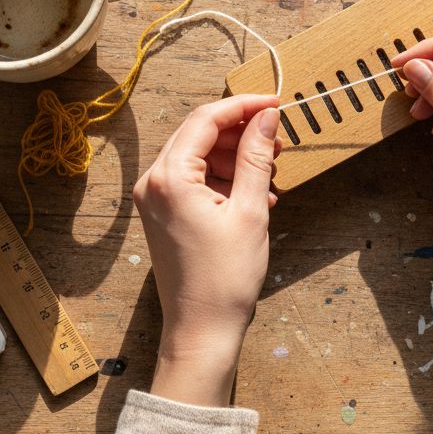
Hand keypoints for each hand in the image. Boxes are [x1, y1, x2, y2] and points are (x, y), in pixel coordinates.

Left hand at [133, 94, 280, 405]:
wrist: (201, 329)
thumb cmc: (224, 278)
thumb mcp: (250, 211)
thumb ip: (257, 157)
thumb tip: (266, 118)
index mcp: (170, 177)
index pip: (206, 119)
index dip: (243, 106)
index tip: (275, 104)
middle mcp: (153, 182)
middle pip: (199, 134)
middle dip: (241, 133)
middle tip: (278, 140)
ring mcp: (154, 198)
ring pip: (199, 157)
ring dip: (236, 158)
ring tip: (271, 171)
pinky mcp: (162, 213)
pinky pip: (194, 180)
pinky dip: (225, 180)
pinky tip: (255, 194)